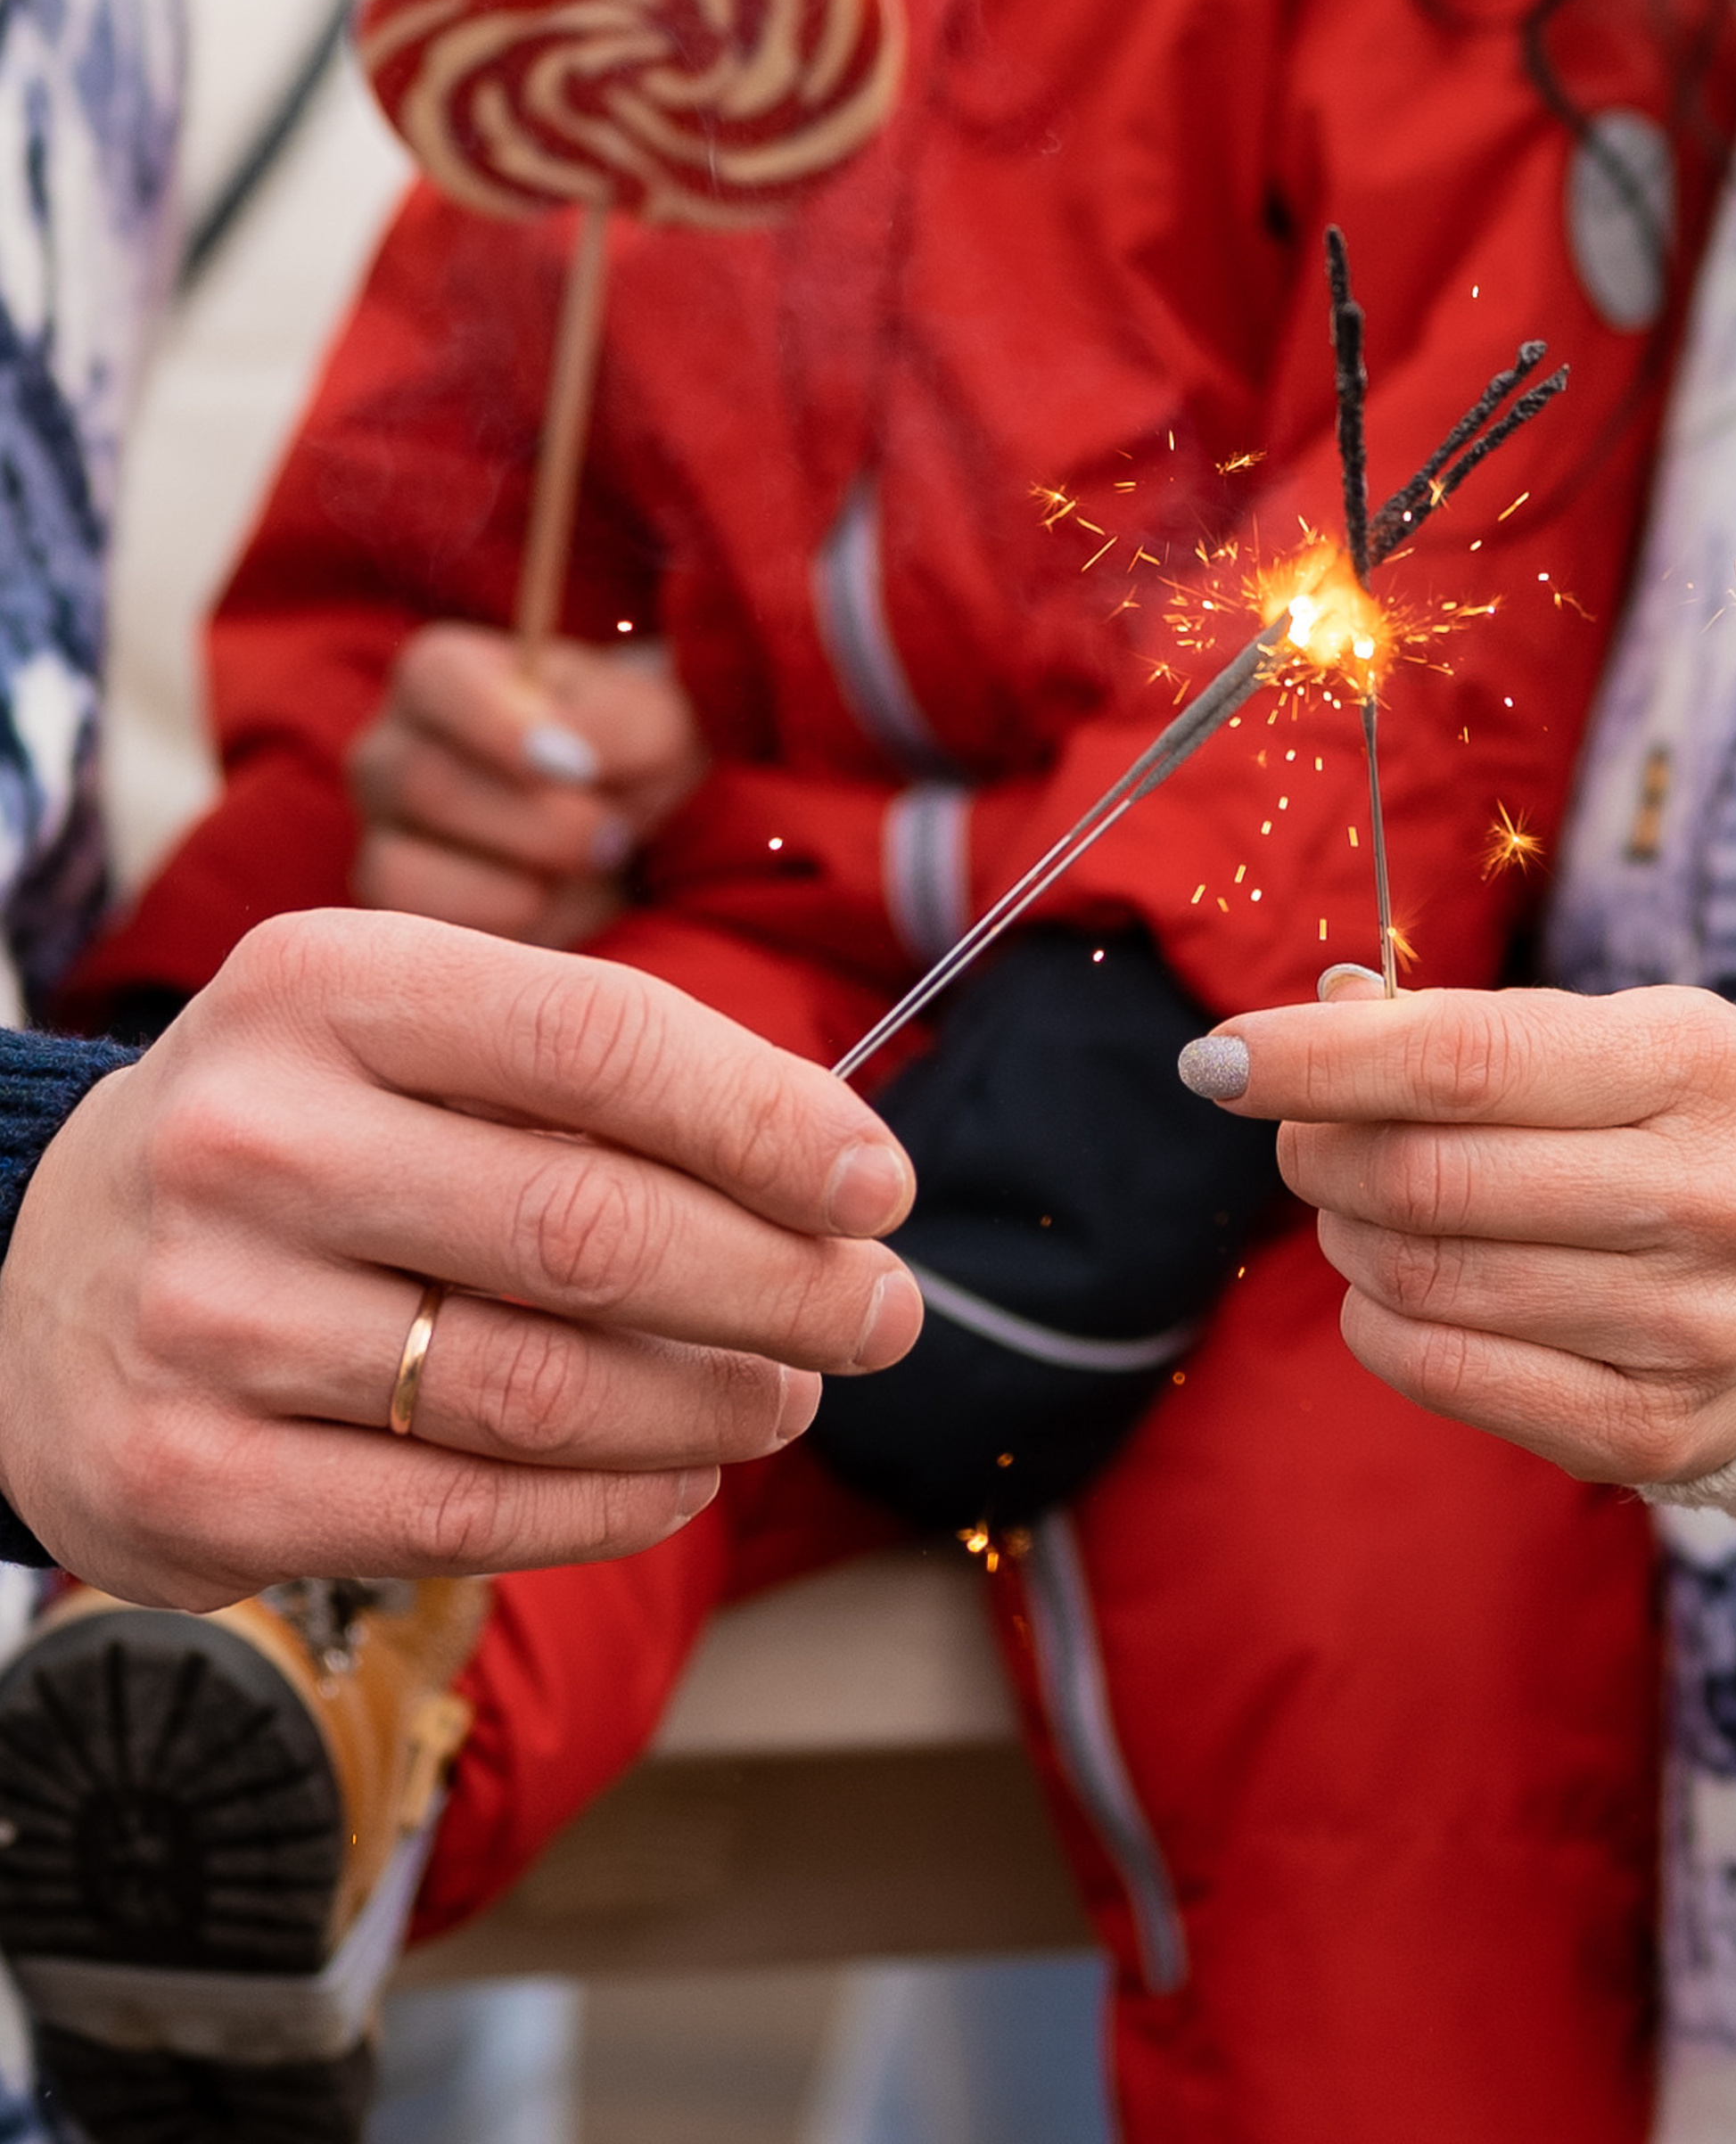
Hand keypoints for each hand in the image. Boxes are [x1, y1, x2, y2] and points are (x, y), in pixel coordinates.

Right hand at [0, 910, 922, 1606]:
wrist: (32, 1274)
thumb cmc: (302, 1139)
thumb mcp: (409, 1040)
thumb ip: (597, 1080)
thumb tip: (833, 1175)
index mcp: (323, 988)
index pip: (598, 1038)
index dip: (772, 1121)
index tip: (880, 1186)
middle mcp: (249, 1140)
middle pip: (595, 1229)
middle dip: (788, 1286)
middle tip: (881, 1313)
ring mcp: (206, 1318)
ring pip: (549, 1391)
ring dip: (720, 1405)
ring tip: (790, 1393)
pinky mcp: (188, 1480)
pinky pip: (469, 1516)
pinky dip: (621, 1505)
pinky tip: (685, 1475)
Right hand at [348, 624, 707, 947]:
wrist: (629, 834)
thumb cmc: (629, 760)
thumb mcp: (650, 724)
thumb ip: (613, 724)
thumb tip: (562, 756)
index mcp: (443, 676)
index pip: (437, 682)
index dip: (506, 730)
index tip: (582, 768)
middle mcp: (389, 749)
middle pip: (424, 783)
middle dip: (540, 825)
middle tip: (612, 838)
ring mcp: (379, 832)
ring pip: (402, 866)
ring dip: (518, 884)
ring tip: (581, 873)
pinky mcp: (395, 905)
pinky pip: (419, 930)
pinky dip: (499, 927)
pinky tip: (549, 906)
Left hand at [1189, 978, 1735, 1484]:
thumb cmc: (1683, 1132)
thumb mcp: (1612, 1043)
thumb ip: (1464, 1031)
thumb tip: (1314, 1011)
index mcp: (1696, 1064)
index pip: (1458, 1060)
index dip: (1314, 1060)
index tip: (1214, 1057)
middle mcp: (1709, 1197)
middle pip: (1422, 1180)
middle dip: (1318, 1152)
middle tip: (1302, 1138)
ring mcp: (1690, 1328)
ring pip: (1420, 1278)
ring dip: (1346, 1235)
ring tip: (1364, 1208)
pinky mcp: (1654, 1432)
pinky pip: (1443, 1369)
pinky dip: (1377, 1321)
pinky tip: (1393, 1288)